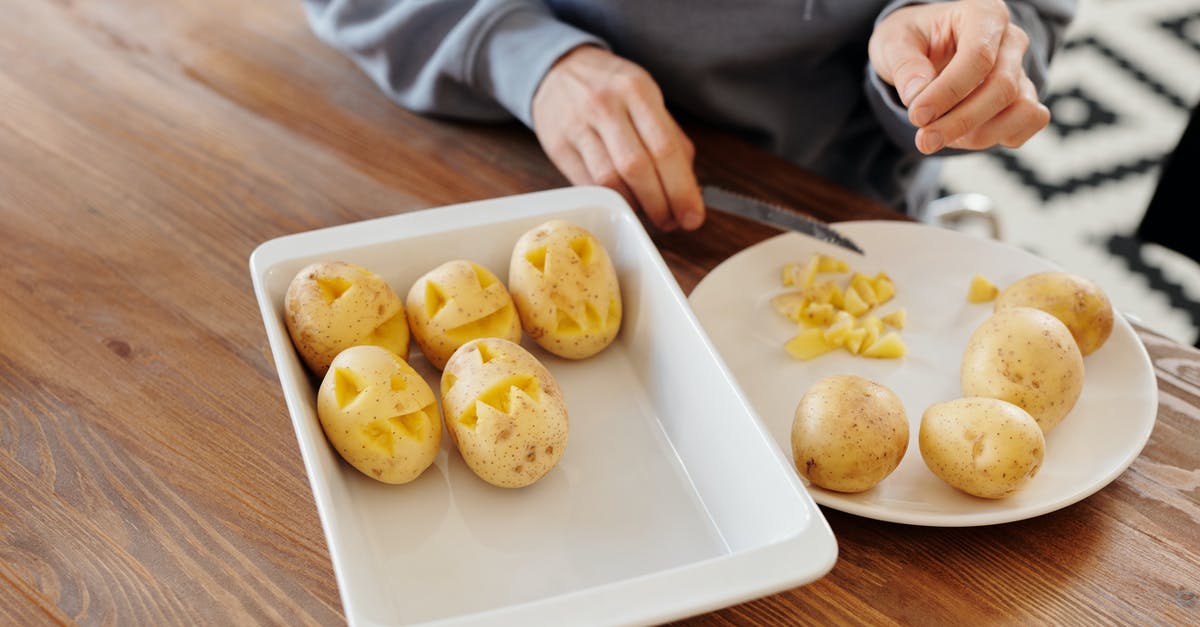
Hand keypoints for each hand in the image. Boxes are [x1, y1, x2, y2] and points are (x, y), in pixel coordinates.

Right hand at [531, 45, 704, 230]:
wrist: (558, 70)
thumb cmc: (611, 88)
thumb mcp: (646, 97)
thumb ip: (670, 137)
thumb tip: (690, 188)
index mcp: (637, 90)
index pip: (665, 148)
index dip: (682, 189)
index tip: (693, 216)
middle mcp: (605, 105)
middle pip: (637, 168)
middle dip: (660, 204)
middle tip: (672, 221)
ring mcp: (577, 126)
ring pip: (610, 181)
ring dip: (635, 206)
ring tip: (649, 213)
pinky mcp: (557, 146)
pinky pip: (587, 184)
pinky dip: (610, 199)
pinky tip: (623, 202)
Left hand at [869, 0, 1050, 154]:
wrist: (923, 51)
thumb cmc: (911, 41)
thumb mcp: (893, 43)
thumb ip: (905, 66)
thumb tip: (917, 96)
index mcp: (982, 14)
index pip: (978, 57)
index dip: (948, 92)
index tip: (918, 116)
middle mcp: (1010, 40)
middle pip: (1002, 87)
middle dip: (961, 122)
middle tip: (924, 141)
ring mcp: (1021, 69)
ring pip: (1021, 109)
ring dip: (979, 135)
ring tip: (939, 136)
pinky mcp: (1024, 96)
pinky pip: (1030, 121)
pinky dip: (999, 137)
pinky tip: (963, 136)